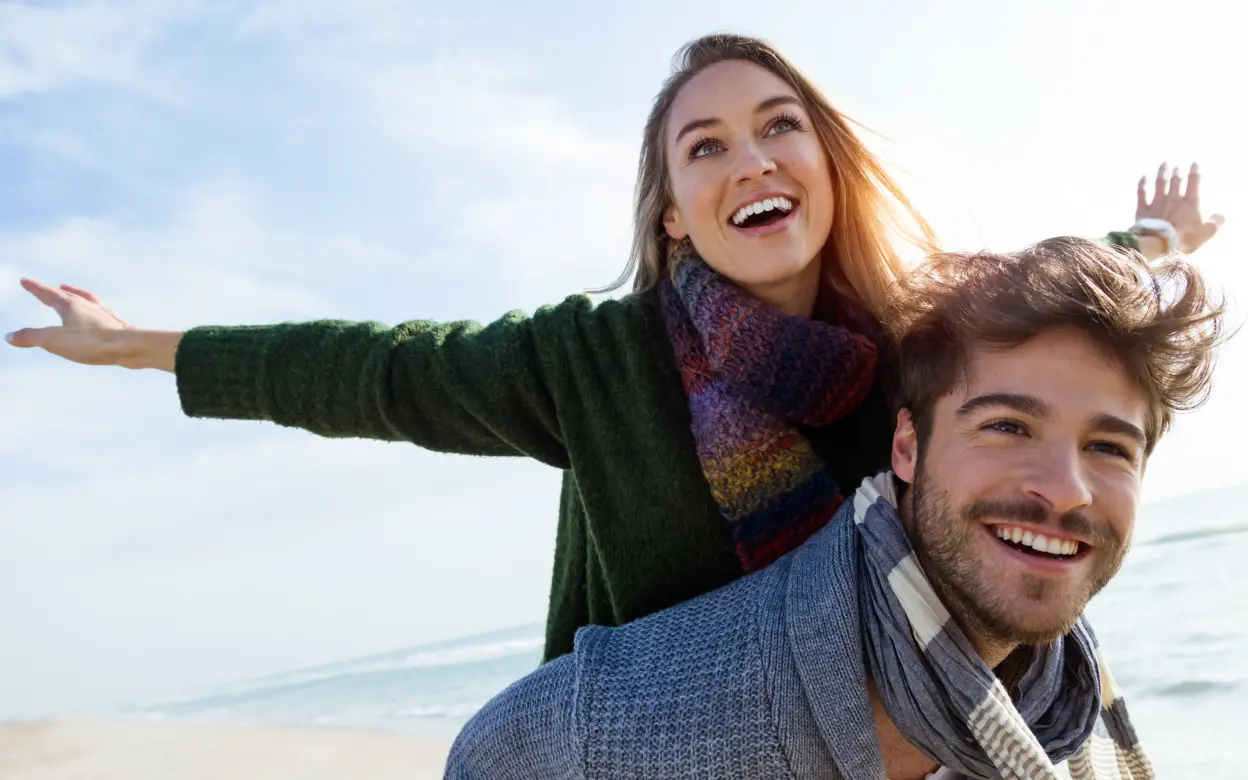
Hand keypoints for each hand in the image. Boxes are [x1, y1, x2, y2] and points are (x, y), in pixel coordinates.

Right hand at [6, 278, 135, 365]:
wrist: (132, 347)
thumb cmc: (92, 343)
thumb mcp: (55, 341)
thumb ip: (32, 337)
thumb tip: (9, 337)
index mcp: (69, 305)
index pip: (47, 294)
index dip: (35, 288)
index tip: (25, 280)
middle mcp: (87, 305)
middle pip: (66, 295)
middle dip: (52, 292)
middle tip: (44, 288)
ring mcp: (103, 313)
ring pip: (86, 300)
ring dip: (75, 294)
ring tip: (69, 291)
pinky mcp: (116, 325)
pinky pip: (102, 312)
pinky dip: (95, 308)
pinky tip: (101, 312)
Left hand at [1136, 162, 1225, 253]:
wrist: (1157, 244)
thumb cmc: (1184, 239)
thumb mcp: (1206, 233)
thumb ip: (1216, 222)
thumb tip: (1221, 215)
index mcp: (1190, 202)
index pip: (1194, 181)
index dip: (1195, 171)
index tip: (1195, 162)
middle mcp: (1173, 198)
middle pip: (1175, 180)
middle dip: (1177, 170)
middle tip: (1176, 165)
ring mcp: (1157, 202)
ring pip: (1160, 183)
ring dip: (1162, 172)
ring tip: (1164, 164)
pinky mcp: (1143, 209)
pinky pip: (1141, 193)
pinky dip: (1142, 184)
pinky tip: (1144, 176)